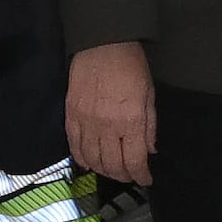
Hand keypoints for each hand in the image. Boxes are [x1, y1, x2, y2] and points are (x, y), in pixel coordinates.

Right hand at [66, 40, 157, 184]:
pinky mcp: (71, 115)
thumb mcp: (149, 94)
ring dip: (103, 170)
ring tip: (111, 170)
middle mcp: (107, 127)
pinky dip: (82, 158)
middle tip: (129, 175)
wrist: (102, 43)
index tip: (145, 178)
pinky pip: (74, 146)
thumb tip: (149, 150)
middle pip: (112, 165)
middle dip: (123, 175)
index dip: (141, 175)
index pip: (134, 161)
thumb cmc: (131, 65)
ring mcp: (86, 122)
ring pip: (92, 159)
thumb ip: (149, 126)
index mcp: (131, 121)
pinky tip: (90, 162)